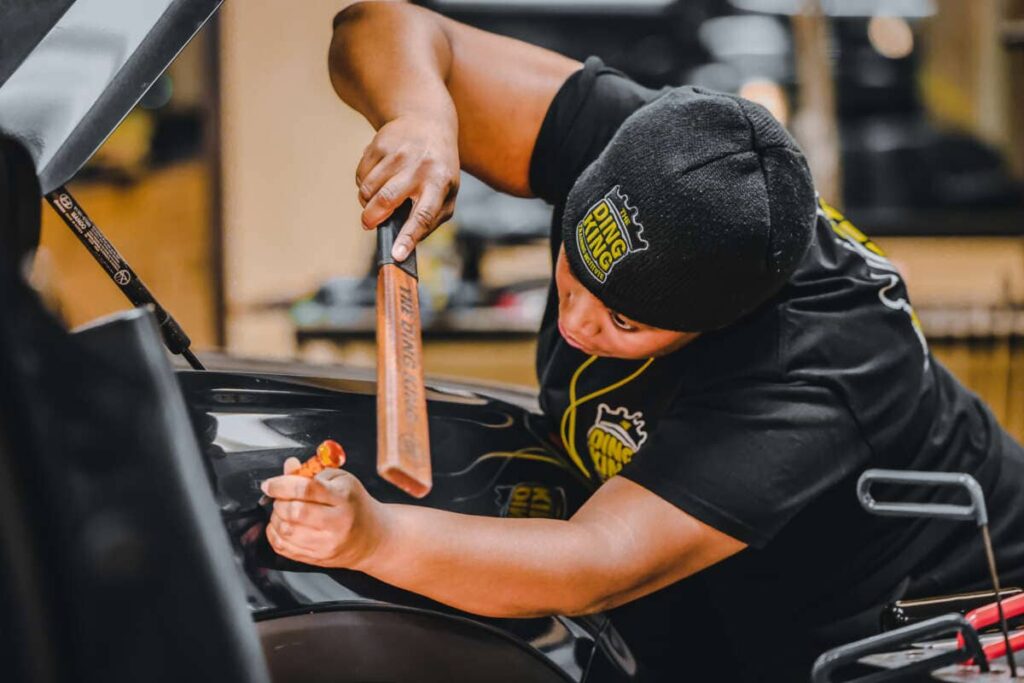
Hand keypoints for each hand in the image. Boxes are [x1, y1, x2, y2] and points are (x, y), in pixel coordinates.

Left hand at [261, 458, 388, 568]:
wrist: (371, 537)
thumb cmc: (355, 505)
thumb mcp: (341, 480)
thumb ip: (313, 472)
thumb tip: (290, 466)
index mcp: (343, 499)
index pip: (306, 489)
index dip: (282, 485)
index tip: (270, 484)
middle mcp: (336, 524)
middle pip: (294, 512)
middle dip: (279, 501)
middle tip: (281, 496)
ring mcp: (325, 544)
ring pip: (285, 530)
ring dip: (276, 517)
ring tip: (284, 509)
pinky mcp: (316, 558)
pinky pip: (283, 547)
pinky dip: (274, 533)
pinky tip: (283, 524)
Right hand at [356, 113, 459, 260]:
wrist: (427, 122)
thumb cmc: (438, 169)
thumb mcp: (448, 193)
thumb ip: (431, 219)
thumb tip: (408, 244)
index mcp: (440, 183)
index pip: (424, 215)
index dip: (409, 237)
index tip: (396, 255)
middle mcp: (419, 167)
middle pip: (387, 200)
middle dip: (372, 218)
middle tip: (368, 224)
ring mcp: (398, 154)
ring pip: (368, 189)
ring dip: (366, 201)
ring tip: (376, 199)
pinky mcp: (380, 144)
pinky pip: (361, 174)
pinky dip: (363, 184)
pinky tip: (376, 179)